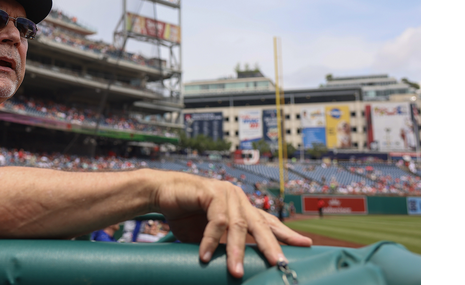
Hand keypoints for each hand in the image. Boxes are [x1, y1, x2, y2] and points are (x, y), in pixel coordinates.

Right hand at [153, 173, 311, 278]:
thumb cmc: (183, 213)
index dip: (286, 233)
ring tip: (237, 272)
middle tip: (280, 263)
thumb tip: (235, 269)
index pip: (267, 221)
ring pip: (239, 225)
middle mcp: (237, 198)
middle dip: (271, 245)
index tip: (305, 244)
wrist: (159, 193)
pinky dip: (210, 240)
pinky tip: (204, 256)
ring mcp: (226, 193)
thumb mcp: (207, 235)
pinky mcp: (211, 192)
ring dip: (237, 251)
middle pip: (260, 224)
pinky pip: (216, 221)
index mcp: (240, 207)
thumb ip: (222, 245)